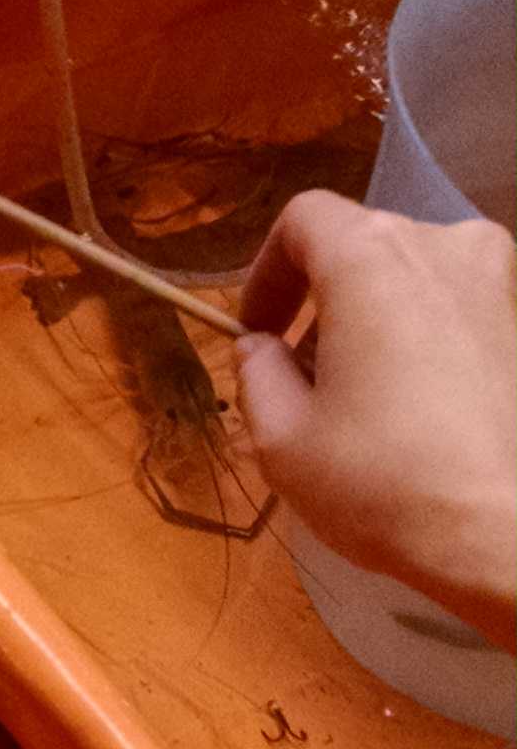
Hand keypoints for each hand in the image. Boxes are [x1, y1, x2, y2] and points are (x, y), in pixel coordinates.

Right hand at [236, 193, 516, 650]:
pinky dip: (427, 338)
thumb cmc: (381, 481)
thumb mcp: (281, 438)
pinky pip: (459, 309)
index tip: (257, 332)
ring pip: (416, 278)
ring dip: (378, 320)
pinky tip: (421, 408)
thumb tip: (260, 346)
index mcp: (371, 257)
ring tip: (366, 397)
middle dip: (324, 302)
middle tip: (305, 377)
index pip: (305, 219)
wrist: (504, 528)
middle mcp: (443, 244)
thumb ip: (257, 373)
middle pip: (363, 247)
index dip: (267, 271)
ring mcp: (498, 280)